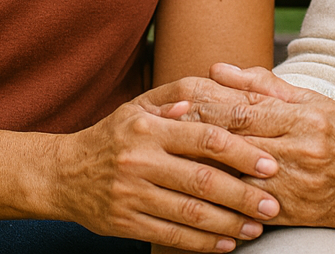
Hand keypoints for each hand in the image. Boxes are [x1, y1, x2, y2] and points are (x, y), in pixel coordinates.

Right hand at [48, 97, 281, 251]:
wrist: (62, 173)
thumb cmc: (113, 136)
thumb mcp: (138, 107)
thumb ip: (174, 97)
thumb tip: (206, 96)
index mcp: (149, 127)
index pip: (205, 138)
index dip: (242, 153)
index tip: (270, 165)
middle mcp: (139, 160)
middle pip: (202, 181)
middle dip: (243, 196)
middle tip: (273, 205)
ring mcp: (130, 194)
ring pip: (189, 213)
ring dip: (228, 224)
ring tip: (256, 227)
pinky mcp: (124, 222)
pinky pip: (170, 236)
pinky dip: (202, 243)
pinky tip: (226, 244)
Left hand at [167, 64, 334, 233]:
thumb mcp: (311, 100)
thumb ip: (264, 85)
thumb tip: (218, 68)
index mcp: (300, 117)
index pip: (242, 109)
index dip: (202, 106)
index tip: (171, 104)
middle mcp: (296, 149)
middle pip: (232, 141)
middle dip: (191, 137)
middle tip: (157, 134)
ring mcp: (294, 184)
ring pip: (235, 177)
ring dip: (198, 172)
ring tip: (167, 166)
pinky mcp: (293, 213)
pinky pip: (249, 208)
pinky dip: (221, 202)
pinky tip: (195, 200)